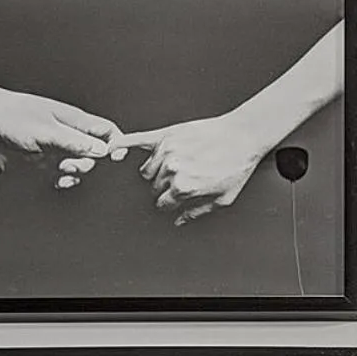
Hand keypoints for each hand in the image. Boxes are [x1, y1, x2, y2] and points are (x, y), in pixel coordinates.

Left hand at [0, 86, 118, 187]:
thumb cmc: (8, 116)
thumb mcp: (45, 132)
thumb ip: (74, 142)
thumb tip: (102, 151)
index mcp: (72, 119)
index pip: (107, 130)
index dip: (117, 144)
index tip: (113, 159)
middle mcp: (67, 130)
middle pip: (96, 150)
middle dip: (90, 163)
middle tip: (71, 167)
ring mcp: (56, 141)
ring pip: (79, 160)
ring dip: (76, 171)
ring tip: (61, 172)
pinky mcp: (43, 152)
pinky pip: (62, 167)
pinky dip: (63, 176)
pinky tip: (56, 180)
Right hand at [109, 113, 271, 224]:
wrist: (242, 136)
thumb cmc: (236, 166)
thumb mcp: (222, 199)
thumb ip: (197, 212)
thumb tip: (179, 221)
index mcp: (183, 189)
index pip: (162, 203)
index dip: (169, 203)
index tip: (173, 201)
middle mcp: (171, 170)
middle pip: (154, 187)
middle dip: (163, 188)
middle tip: (179, 183)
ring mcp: (166, 151)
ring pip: (147, 170)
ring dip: (155, 173)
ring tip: (171, 169)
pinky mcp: (166, 134)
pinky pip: (138, 140)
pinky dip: (124, 144)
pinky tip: (114, 147)